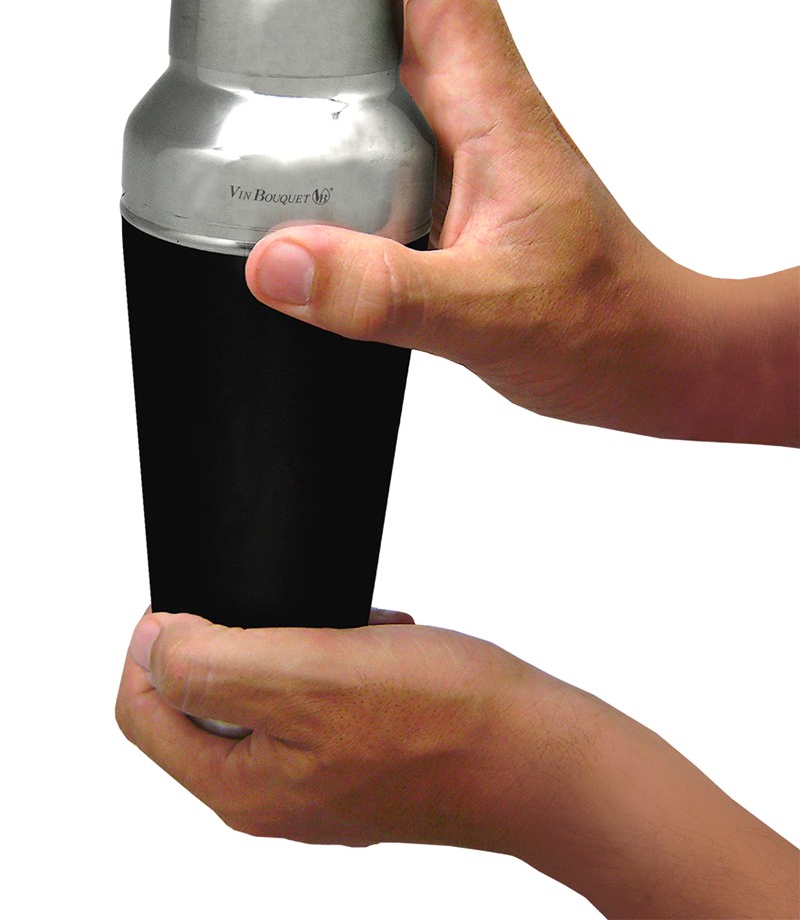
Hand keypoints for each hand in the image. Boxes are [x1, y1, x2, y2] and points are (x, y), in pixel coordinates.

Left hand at [117, 608, 798, 916]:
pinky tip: (379, 643)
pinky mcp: (361, 766)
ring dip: (295, 645)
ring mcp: (319, 785)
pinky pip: (319, 700)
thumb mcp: (307, 676)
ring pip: (266, 693)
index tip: (202, 601)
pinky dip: (338, 660)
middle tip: (289, 613)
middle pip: (200, 702)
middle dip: (237, 640)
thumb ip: (208, 663)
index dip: (153, 643)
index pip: (141, 711)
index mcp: (237, 784)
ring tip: (345, 627)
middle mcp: (270, 796)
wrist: (539, 757)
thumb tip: (148, 644)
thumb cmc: (441, 720)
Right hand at [224, 0, 797, 445]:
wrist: (640, 353)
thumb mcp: (486, 314)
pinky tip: (292, 148)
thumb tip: (276, 261)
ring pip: (387, 57)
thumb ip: (381, 292)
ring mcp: (464, 146)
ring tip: (243, 43)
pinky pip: (384, 120)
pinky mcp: (453, 183)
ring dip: (319, 36)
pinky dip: (331, 111)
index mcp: (493, 110)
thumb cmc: (599, 321)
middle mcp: (477, 112)